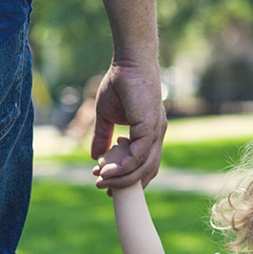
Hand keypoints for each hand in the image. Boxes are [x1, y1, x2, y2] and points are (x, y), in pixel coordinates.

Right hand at [90, 62, 166, 188]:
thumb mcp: (106, 115)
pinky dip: (124, 167)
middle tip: (105, 190)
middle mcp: (157, 135)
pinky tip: (108, 171)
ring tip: (101, 181)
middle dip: (126, 184)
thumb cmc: (120, 84)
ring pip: (143, 166)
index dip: (128, 177)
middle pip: (147, 170)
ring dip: (122, 178)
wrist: (129, 63)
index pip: (144, 163)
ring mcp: (156, 132)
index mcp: (150, 133)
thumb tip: (95, 157)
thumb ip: (103, 137)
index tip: (108, 184)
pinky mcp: (151, 127)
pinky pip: (138, 155)